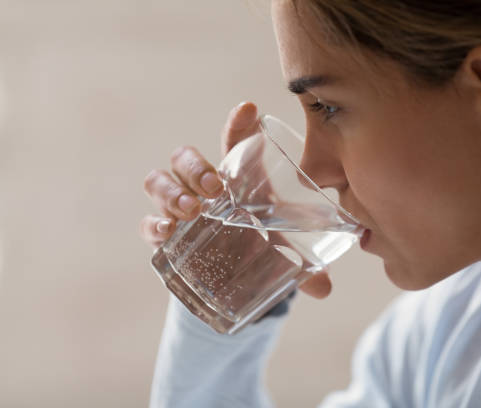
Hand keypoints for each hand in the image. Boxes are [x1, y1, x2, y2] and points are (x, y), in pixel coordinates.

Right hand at [139, 102, 331, 298]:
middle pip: (184, 158)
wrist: (232, 274)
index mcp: (235, 177)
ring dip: (171, 192)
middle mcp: (201, 186)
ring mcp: (178, 208)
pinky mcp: (163, 234)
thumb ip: (303, 265)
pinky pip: (147, 222)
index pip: (233, 141)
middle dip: (194, 167)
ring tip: (191, 210)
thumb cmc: (258, 244)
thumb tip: (324, 288)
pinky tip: (167, 232)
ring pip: (158, 181)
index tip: (249, 109)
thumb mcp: (282, 251)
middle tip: (213, 187)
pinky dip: (153, 224)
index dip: (238, 124)